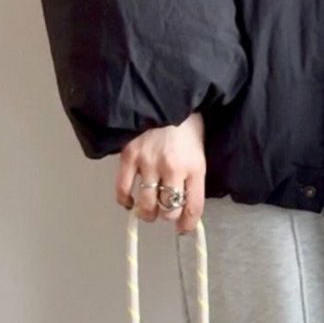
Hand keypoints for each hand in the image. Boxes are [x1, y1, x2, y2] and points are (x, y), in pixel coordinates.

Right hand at [117, 113, 205, 232]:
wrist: (164, 94)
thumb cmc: (185, 120)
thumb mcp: (199, 146)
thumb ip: (193, 172)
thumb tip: (186, 199)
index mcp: (195, 166)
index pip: (193, 207)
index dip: (188, 224)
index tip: (184, 228)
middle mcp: (172, 168)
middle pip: (169, 210)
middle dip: (168, 216)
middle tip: (165, 212)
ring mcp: (149, 163)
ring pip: (146, 205)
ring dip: (147, 213)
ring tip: (148, 210)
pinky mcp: (129, 156)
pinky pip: (123, 189)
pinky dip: (125, 200)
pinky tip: (129, 200)